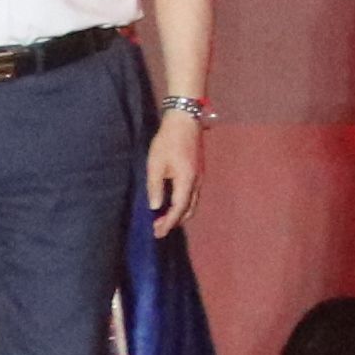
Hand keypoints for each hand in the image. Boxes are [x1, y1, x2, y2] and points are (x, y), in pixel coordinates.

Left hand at [142, 103, 204, 236]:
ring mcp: (200, 176)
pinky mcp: (198, 171)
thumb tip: (155, 207)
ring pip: (193, 202)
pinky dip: (183, 204)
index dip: (168, 223)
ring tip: (163, 218)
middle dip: (175, 221)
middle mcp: (197, 181)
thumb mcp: (155, 164)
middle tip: (158, 229)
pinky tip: (172, 202)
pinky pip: (193, 194)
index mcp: (186, 180)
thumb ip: (155, 187)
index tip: (158, 233)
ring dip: (179, 213)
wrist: (185, 121)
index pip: (179, 208)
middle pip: (189, 209)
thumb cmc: (167, 141)